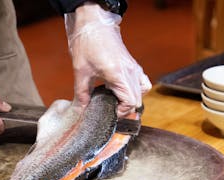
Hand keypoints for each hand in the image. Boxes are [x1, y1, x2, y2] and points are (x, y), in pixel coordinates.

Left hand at [65, 2, 150, 116]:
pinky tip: (121, 89)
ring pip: (142, 92)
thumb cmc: (87, 44)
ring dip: (131, 99)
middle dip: (125, 108)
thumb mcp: (80, 71)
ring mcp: (134, 68)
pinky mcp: (133, 65)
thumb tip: (80, 109)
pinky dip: (136, 90)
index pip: (130, 102)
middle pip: (137, 100)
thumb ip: (81, 93)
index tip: (110, 112)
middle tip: (110, 108)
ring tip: (116, 99)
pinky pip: (142, 82)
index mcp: (118, 75)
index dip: (121, 111)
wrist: (94, 24)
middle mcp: (130, 72)